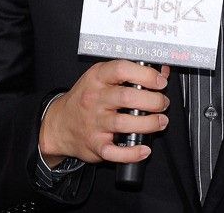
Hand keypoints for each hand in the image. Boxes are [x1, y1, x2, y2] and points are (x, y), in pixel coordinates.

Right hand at [39, 60, 169, 166]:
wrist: (60, 123)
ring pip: (124, 123)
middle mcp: (95, 99)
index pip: (122, 69)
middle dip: (153, 100)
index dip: (145, 75)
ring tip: (160, 121)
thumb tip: (161, 72)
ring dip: (149, 124)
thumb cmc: (86, 97)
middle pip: (127, 97)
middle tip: (163, 102)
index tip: (160, 81)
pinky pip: (115, 152)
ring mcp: (94, 122)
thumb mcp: (102, 78)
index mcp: (98, 77)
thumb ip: (130, 73)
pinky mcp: (95, 144)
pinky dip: (132, 153)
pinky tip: (144, 149)